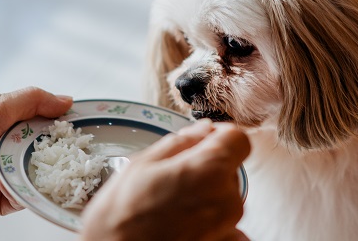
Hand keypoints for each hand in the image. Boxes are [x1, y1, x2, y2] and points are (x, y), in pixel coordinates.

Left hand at [0, 87, 72, 217]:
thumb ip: (33, 101)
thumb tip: (68, 101)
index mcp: (16, 125)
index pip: (52, 128)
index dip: (70, 130)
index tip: (90, 132)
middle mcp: (14, 151)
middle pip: (50, 158)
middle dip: (62, 159)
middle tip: (78, 159)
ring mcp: (6, 176)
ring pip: (38, 181)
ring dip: (41, 178)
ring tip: (46, 173)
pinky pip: (19, 199)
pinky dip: (20, 193)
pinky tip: (11, 183)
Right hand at [80, 120, 250, 240]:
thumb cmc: (120, 217)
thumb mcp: (142, 164)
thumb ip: (181, 142)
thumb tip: (204, 129)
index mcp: (210, 170)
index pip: (238, 139)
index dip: (219, 136)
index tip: (202, 142)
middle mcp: (227, 200)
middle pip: (230, 169)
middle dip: (207, 167)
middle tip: (172, 179)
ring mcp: (228, 227)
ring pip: (226, 196)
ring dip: (206, 195)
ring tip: (171, 205)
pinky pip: (228, 226)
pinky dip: (210, 224)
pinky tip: (183, 226)